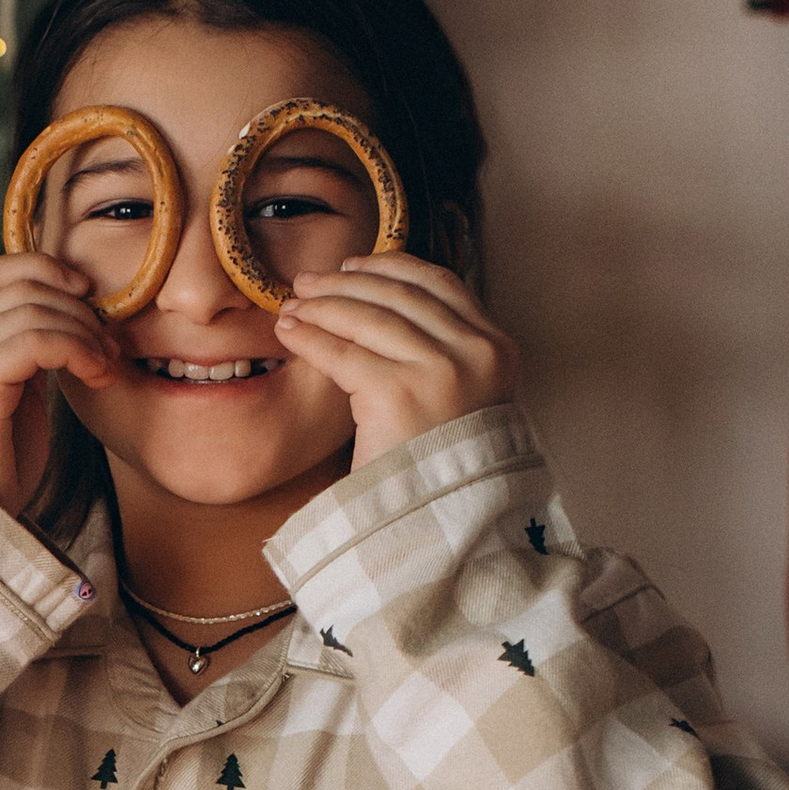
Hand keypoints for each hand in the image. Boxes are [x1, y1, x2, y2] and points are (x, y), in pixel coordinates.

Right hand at [0, 252, 116, 514]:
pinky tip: (96, 374)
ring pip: (33, 308)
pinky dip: (77, 348)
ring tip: (105, 365)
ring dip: (83, 331)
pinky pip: (36, 339)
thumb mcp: (13, 398)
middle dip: (76, 306)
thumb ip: (26, 354)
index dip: (45, 271)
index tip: (88, 297)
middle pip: (19, 284)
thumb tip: (70, 317)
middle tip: (109, 343)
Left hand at [273, 254, 518, 477]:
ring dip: (321, 307)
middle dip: (345, 283)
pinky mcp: (399, 393)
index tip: (353, 266)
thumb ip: (443, 349)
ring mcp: (441, 371)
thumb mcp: (464, 397)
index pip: (441, 283)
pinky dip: (311, 338)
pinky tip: (290, 333)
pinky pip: (343, 353)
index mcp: (498, 348)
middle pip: (398, 295)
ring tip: (292, 308)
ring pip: (367, 319)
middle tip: (307, 283)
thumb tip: (379, 296)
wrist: (442, 524)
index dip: (391, 266)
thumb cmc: (442, 465)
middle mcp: (477, 353)